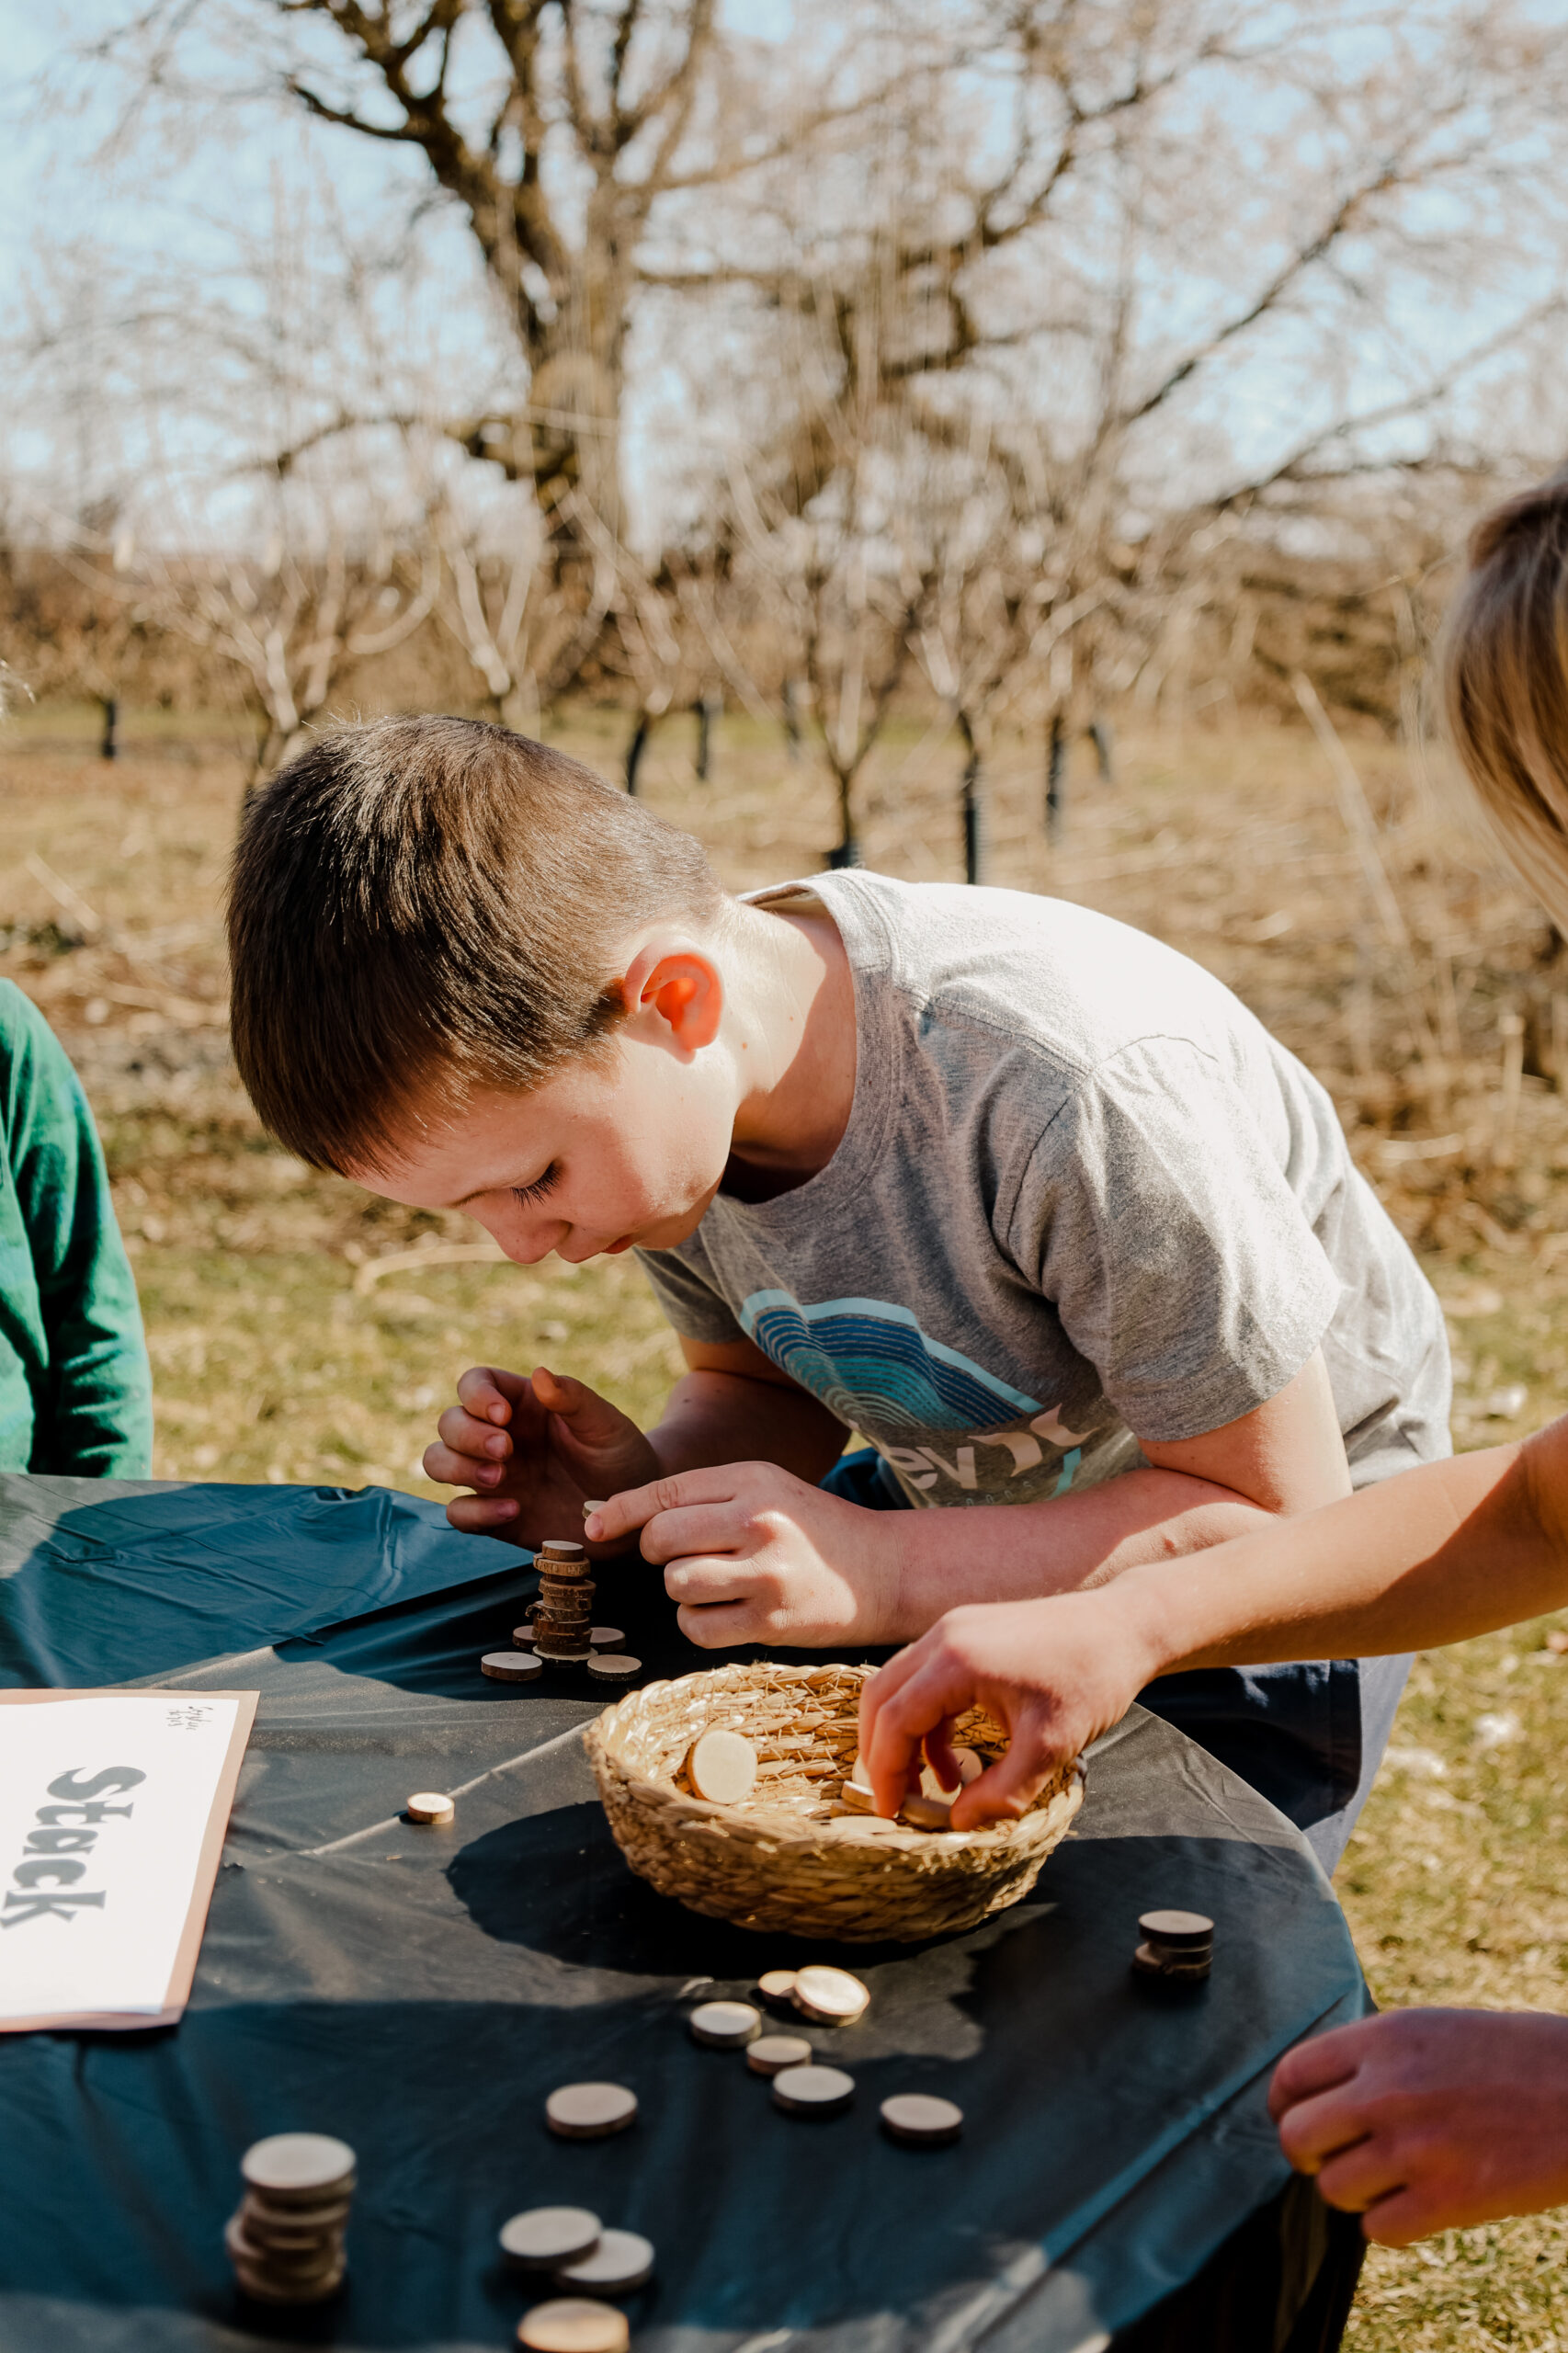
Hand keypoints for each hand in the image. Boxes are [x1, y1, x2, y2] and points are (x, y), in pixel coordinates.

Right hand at [423, 1364, 658, 1548]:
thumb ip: (573, 1399)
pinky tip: (511, 1510)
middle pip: (449, 1423)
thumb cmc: (619, 1456)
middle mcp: (497, 1437)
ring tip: (499, 1478)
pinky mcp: (493, 1516)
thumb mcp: (605, 1425)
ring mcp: (491, 1476)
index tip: (502, 1415)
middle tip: (505, 1451)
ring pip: (438, 1462)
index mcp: (520, 1404)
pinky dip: (474, 1512)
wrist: (630, 1511)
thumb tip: (539, 1373)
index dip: (476, 1396)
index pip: (474, 1384)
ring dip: (457, 1468)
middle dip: (467, 1435)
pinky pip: (458, 1513)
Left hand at [586, 1461, 898, 1646]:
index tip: (595, 1529)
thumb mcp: (768, 1489)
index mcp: (753, 1480)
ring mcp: (765, 1573)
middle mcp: (758, 1521)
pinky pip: (696, 1627)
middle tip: (682, 1556)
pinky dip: (698, 1623)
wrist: (885, 1571)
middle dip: (657, 1552)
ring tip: (712, 1584)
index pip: (665, 1492)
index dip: (619, 1511)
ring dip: (681, 1589)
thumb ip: (703, 1495)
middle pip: (660, 1539)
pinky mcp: (770, 1622)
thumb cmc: (813, 1529)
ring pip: (675, 1584)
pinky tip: (725, 1612)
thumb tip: (616, 1514)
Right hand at [858, 1590, 1153, 1827]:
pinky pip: (925, 1680)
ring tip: (934, 1786)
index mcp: (956, 1661)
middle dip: (881, 1753)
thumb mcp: (1051, 1747)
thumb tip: (958, 1823)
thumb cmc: (1093, 1679)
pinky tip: (955, 1757)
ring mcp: (953, 1629)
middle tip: (898, 1800)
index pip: (895, 1720)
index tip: (891, 1812)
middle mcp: (944, 1636)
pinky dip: (928, 1720)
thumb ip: (1001, 1792)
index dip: (885, 1772)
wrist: (1125, 1625)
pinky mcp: (967, 1632)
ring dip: (904, 1738)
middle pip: (880, 1698)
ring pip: (898, 1687)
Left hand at [1269, 2008, 1567, 2244]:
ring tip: (1386, 2178)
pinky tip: (1416, 2203)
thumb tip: (1315, 2094)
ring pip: (1332, 2189)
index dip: (1283, 2104)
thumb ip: (1373, 2056)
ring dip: (1352, 2190)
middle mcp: (1390, 2090)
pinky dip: (1389, 2224)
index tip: (1294, 2118)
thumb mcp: (1432, 2029)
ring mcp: (1417, 2149)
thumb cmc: (1511, 2058)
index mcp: (1385, 2039)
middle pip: (1296, 2137)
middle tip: (1332, 2156)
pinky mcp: (1451, 2201)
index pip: (1291, 2075)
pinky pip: (1378, 2230)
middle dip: (1306, 2153)